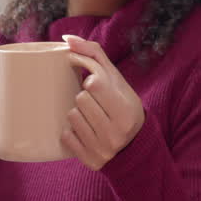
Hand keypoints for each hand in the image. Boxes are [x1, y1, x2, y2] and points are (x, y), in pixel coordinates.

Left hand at [60, 34, 145, 169]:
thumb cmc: (122, 105)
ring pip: (71, 117)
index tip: (93, 83)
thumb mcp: (117, 80)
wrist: (133, 146)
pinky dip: (71, 132)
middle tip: (95, 104)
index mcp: (126, 111)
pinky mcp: (90, 160)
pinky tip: (85, 132)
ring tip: (91, 118)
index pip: (94, 83)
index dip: (90, 81)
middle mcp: (116, 132)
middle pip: (80, 99)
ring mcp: (103, 149)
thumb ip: (94, 55)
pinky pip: (66, 137)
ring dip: (77, 113)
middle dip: (84, 98)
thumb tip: (67, 39)